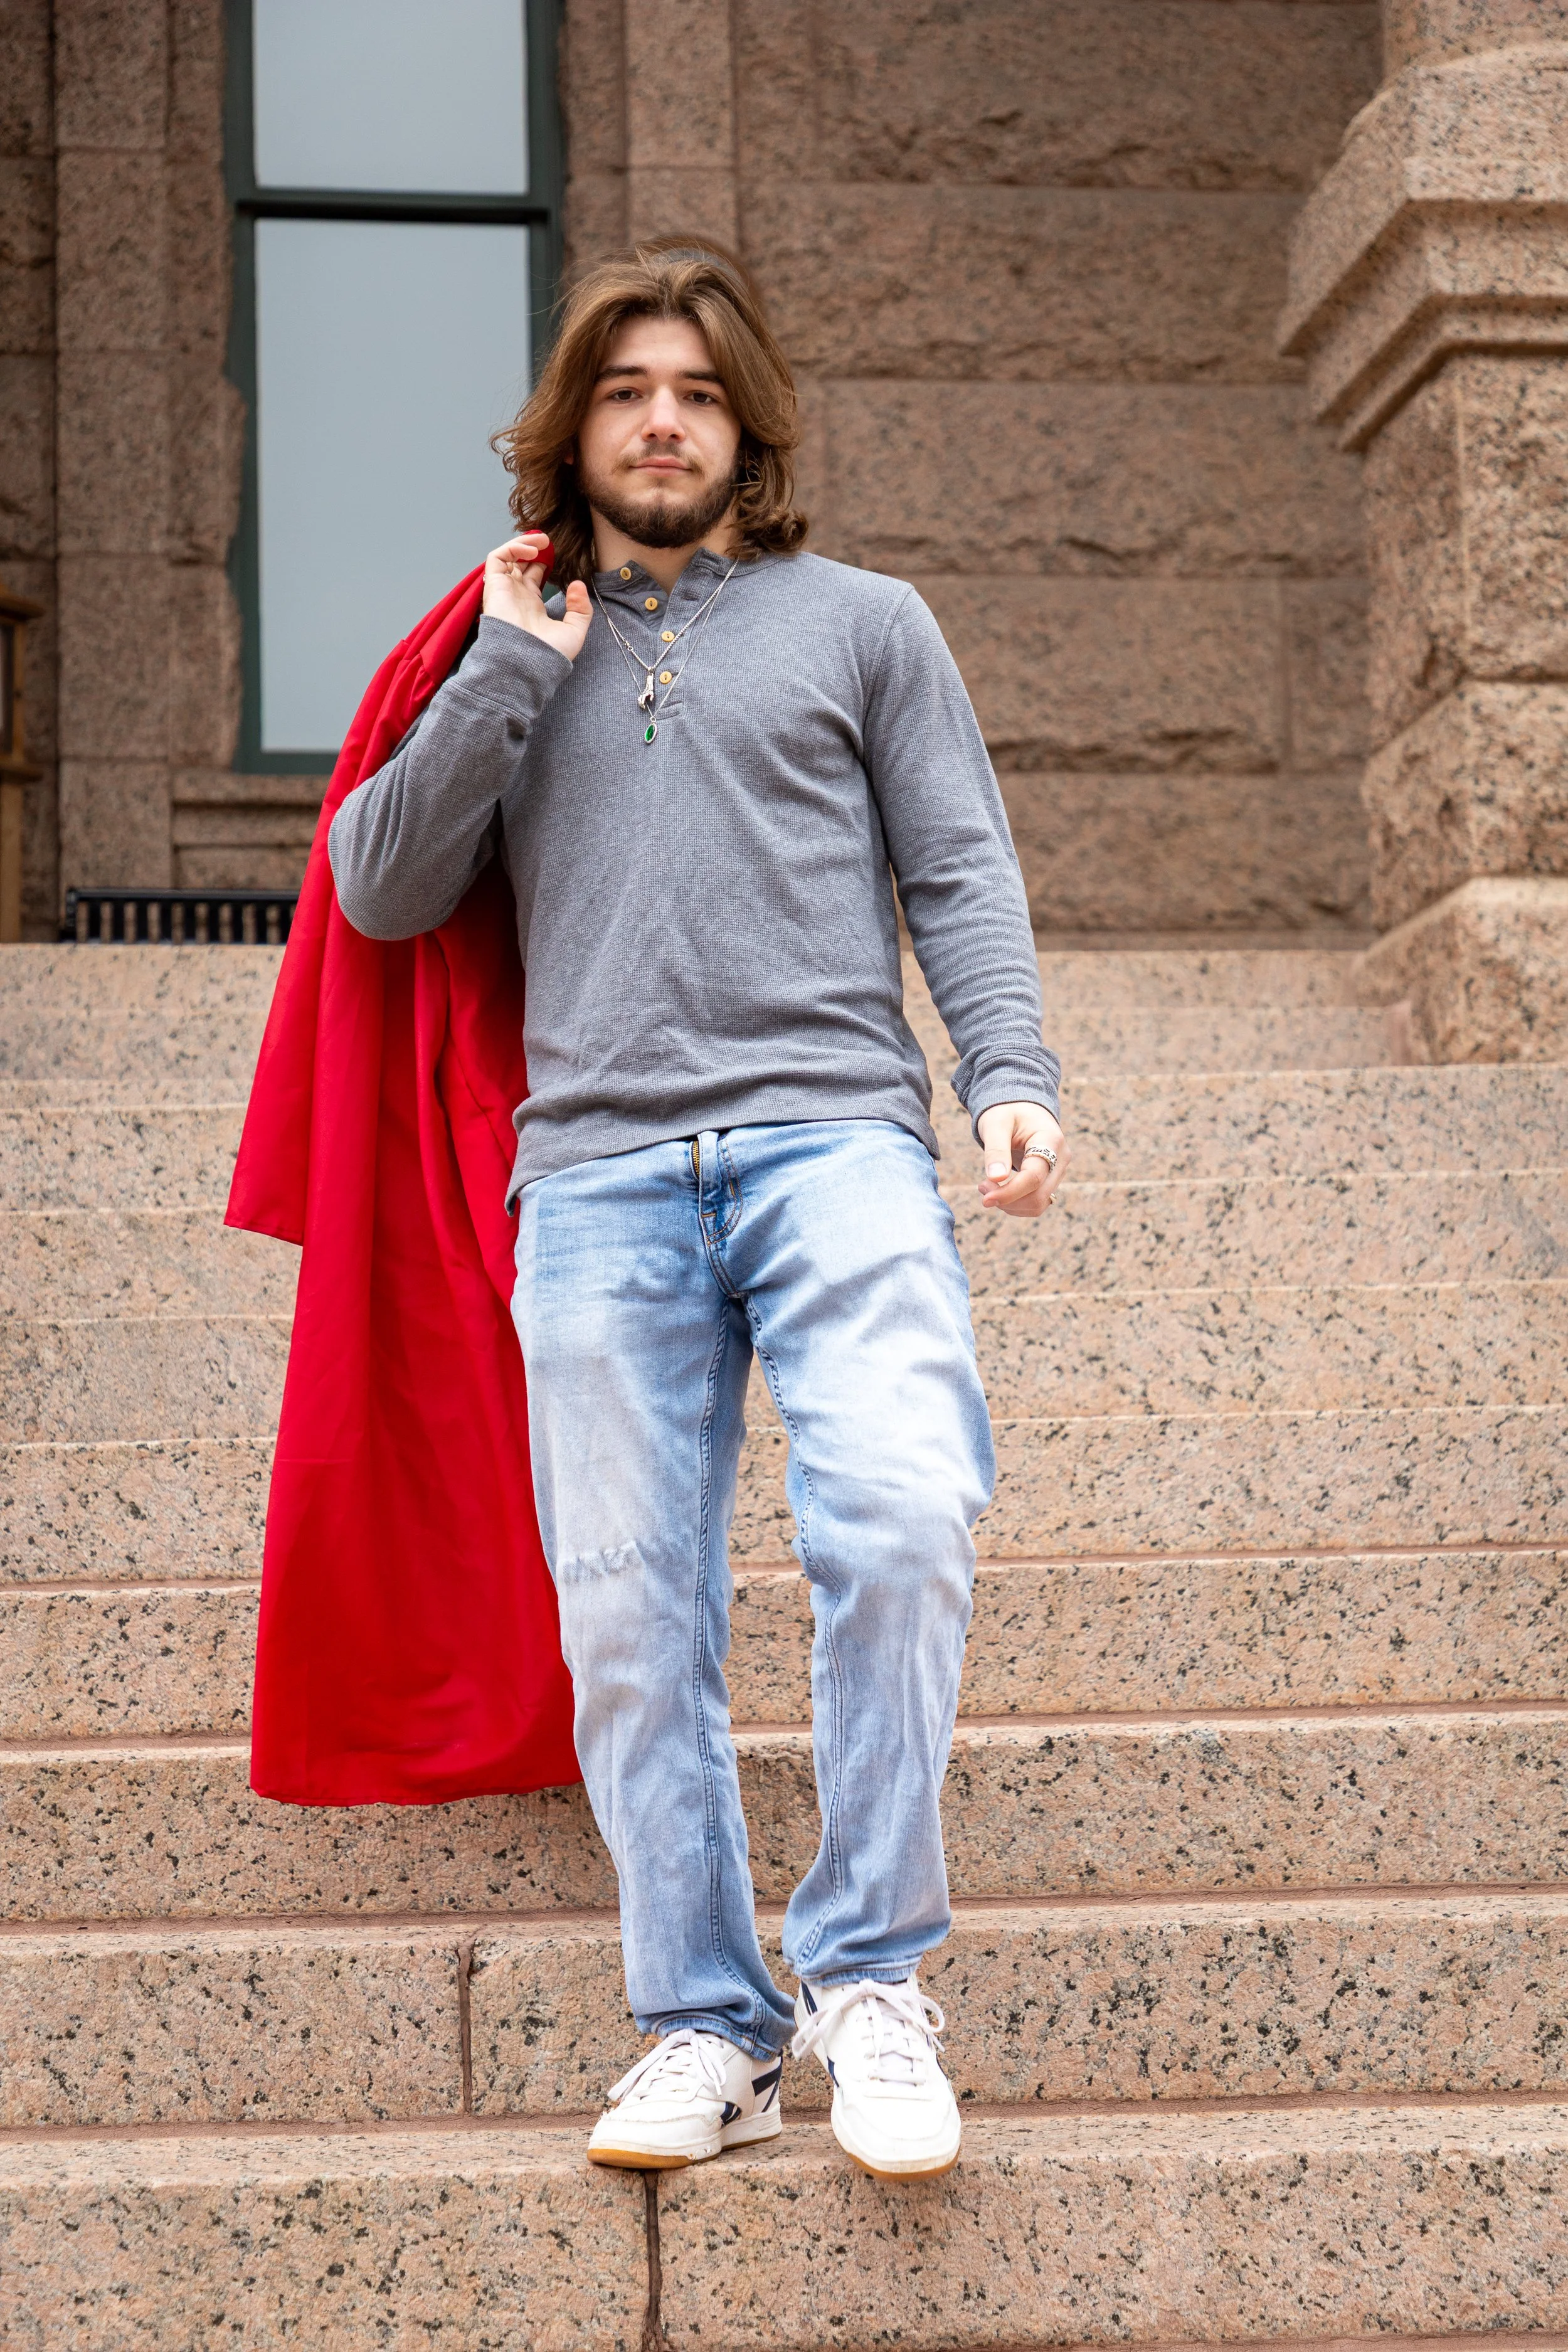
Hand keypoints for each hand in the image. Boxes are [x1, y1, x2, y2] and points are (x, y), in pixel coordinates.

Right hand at [482, 533, 591, 659]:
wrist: (526, 663)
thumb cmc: (548, 654)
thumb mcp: (574, 632)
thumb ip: (581, 610)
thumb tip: (578, 584)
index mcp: (532, 606)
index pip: (533, 576)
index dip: (543, 561)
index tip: (556, 553)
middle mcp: (516, 596)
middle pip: (520, 563)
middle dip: (533, 549)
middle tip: (548, 542)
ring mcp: (504, 590)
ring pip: (508, 557)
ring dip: (524, 544)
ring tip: (542, 540)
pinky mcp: (494, 585)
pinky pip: (497, 558)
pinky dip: (513, 548)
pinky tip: (532, 549)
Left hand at [976, 1101, 1068, 1217]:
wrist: (1020, 1108)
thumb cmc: (1007, 1112)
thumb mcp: (996, 1124)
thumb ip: (996, 1150)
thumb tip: (995, 1178)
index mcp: (1050, 1140)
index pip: (1034, 1177)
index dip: (1010, 1192)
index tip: (985, 1198)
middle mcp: (1061, 1158)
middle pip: (1038, 1196)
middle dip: (1007, 1199)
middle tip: (982, 1187)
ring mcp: (1058, 1171)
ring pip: (1038, 1204)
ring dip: (1010, 1205)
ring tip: (988, 1188)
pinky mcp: (1050, 1180)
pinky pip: (1036, 1203)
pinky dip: (1016, 1204)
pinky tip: (1000, 1191)